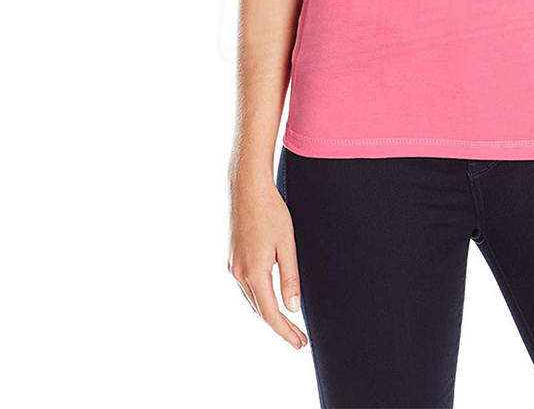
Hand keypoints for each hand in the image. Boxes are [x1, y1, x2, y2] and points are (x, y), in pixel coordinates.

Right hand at [228, 175, 307, 349]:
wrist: (247, 189)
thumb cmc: (271, 212)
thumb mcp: (287, 244)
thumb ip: (290, 277)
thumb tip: (293, 308)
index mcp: (254, 272)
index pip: (271, 313)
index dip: (286, 332)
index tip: (300, 344)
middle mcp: (239, 274)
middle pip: (260, 310)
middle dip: (280, 326)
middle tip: (299, 339)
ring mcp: (233, 267)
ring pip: (252, 300)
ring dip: (269, 314)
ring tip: (289, 324)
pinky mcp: (233, 259)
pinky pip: (247, 288)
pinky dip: (260, 299)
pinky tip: (271, 299)